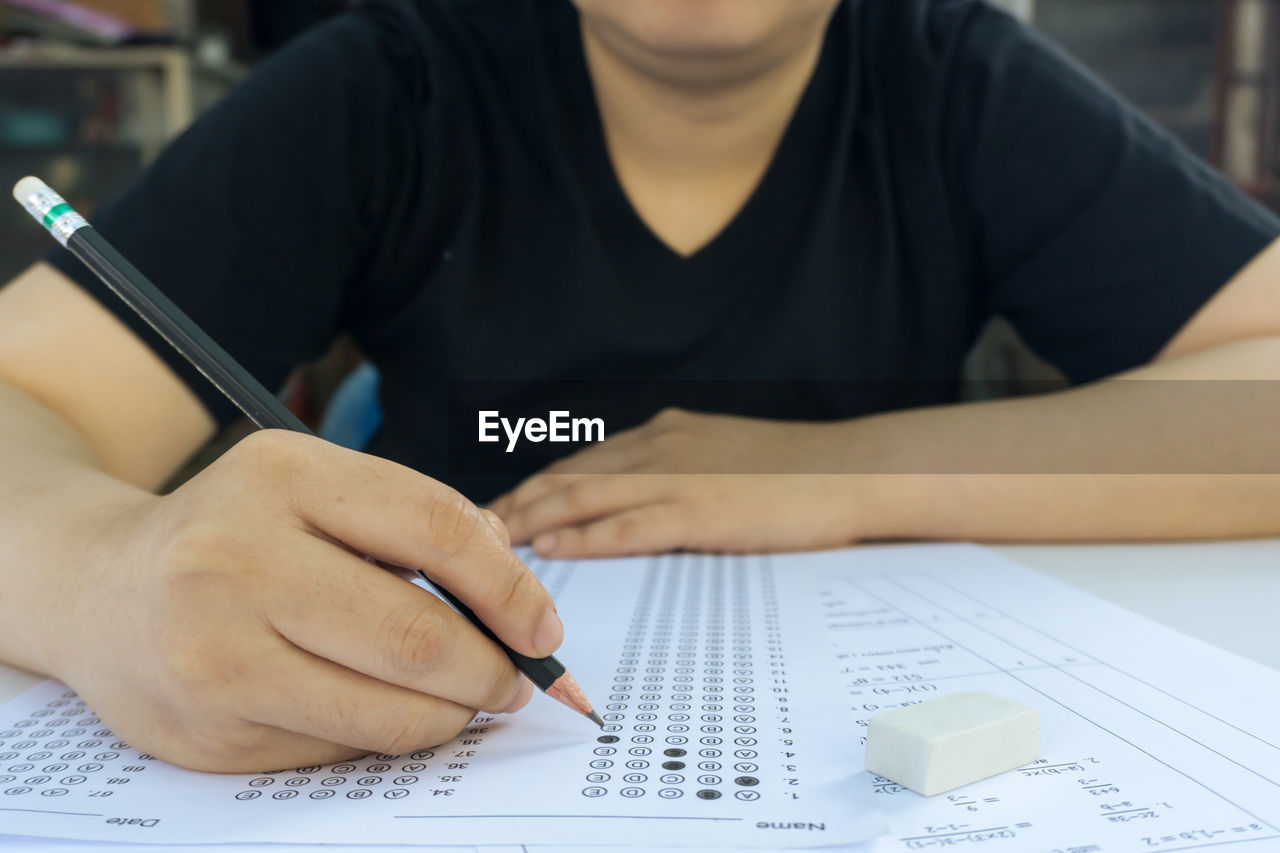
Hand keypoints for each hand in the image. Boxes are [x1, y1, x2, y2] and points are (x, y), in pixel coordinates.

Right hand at [48, 430, 560, 772]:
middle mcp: (236, 559)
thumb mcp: (313, 489)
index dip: (510, 588)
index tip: (542, 628)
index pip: (436, 529)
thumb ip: (414, 524)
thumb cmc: (236, 534)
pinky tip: (378, 711)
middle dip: (489, 670)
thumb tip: (516, 600)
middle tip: (511, 681)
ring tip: (462, 702)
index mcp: (283, 477)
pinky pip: (339, 749)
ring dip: (450, 716)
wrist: (99, 589)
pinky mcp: (208, 731)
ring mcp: (215, 652)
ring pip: (386, 711)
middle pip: (416, 635)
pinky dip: (383, 736)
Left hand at [490, 408, 866, 557]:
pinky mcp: (699, 511)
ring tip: (493, 545)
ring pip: (585, 500)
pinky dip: (583, 541)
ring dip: (534, 523)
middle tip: (477, 530)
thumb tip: (635, 496)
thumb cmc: (793, 469)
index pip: (582, 462)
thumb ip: (676, 467)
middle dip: (518, 504)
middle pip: (569, 477)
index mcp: (665, 433)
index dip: (535, 485)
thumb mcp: (721, 452)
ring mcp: (678, 477)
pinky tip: (551, 554)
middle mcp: (661, 447)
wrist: (848, 470)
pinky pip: (626, 527)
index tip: (502, 507)